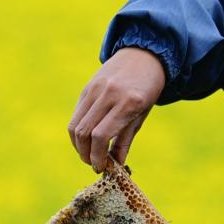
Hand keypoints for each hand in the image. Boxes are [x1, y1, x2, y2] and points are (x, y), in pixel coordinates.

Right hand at [68, 47, 166, 171]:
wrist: (143, 55)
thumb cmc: (147, 89)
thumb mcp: (141, 115)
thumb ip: (125, 140)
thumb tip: (115, 164)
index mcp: (128, 103)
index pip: (100, 136)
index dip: (96, 156)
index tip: (101, 168)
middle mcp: (108, 95)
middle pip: (84, 132)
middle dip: (85, 154)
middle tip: (94, 164)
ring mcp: (95, 89)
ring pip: (75, 124)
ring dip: (78, 145)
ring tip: (89, 154)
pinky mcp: (87, 88)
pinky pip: (77, 114)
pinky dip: (78, 131)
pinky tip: (87, 139)